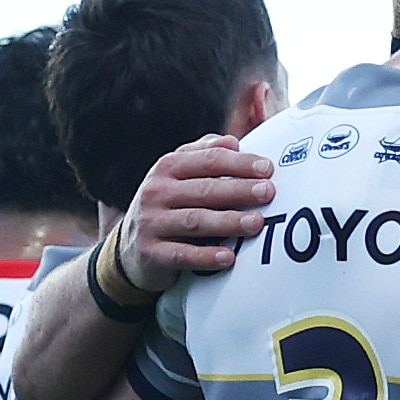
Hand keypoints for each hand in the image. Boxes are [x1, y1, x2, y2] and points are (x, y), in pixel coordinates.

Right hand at [117, 134, 273, 280]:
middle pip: (205, 189)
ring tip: (257, 223)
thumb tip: (233, 142)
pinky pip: (182, 254)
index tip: (267, 169)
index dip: (239, 163)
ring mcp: (151, 222)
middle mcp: (156, 191)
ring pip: (195, 221)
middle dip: (239, 190)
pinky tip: (229, 258)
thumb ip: (204, 155)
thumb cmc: (167, 206)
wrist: (130, 249)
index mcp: (168, 167)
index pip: (208, 160)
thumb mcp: (178, 176)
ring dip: (228, 222)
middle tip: (268, 192)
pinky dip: (206, 256)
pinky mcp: (151, 253)